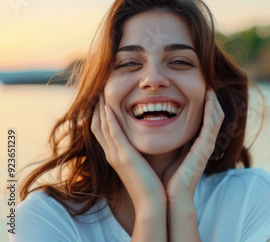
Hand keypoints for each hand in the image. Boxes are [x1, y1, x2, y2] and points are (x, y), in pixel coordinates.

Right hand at [91, 94, 166, 209]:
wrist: (151, 203)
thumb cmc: (152, 185)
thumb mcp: (142, 163)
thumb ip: (142, 150)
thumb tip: (150, 136)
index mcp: (116, 155)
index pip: (102, 130)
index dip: (100, 113)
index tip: (103, 97)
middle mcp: (112, 154)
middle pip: (97, 125)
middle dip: (96, 106)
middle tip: (98, 88)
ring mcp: (116, 155)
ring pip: (102, 126)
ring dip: (100, 107)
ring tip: (100, 90)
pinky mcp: (124, 157)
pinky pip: (114, 134)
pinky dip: (110, 119)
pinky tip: (109, 106)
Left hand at [163, 88, 224, 203]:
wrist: (169, 198)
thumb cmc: (166, 178)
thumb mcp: (169, 154)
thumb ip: (171, 142)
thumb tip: (160, 128)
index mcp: (196, 145)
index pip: (206, 120)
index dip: (206, 104)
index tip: (200, 90)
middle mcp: (204, 144)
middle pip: (214, 116)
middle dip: (212, 100)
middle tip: (208, 84)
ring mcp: (206, 147)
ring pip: (216, 118)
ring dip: (214, 102)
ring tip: (210, 87)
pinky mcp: (204, 150)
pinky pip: (211, 126)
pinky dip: (211, 112)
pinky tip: (209, 100)